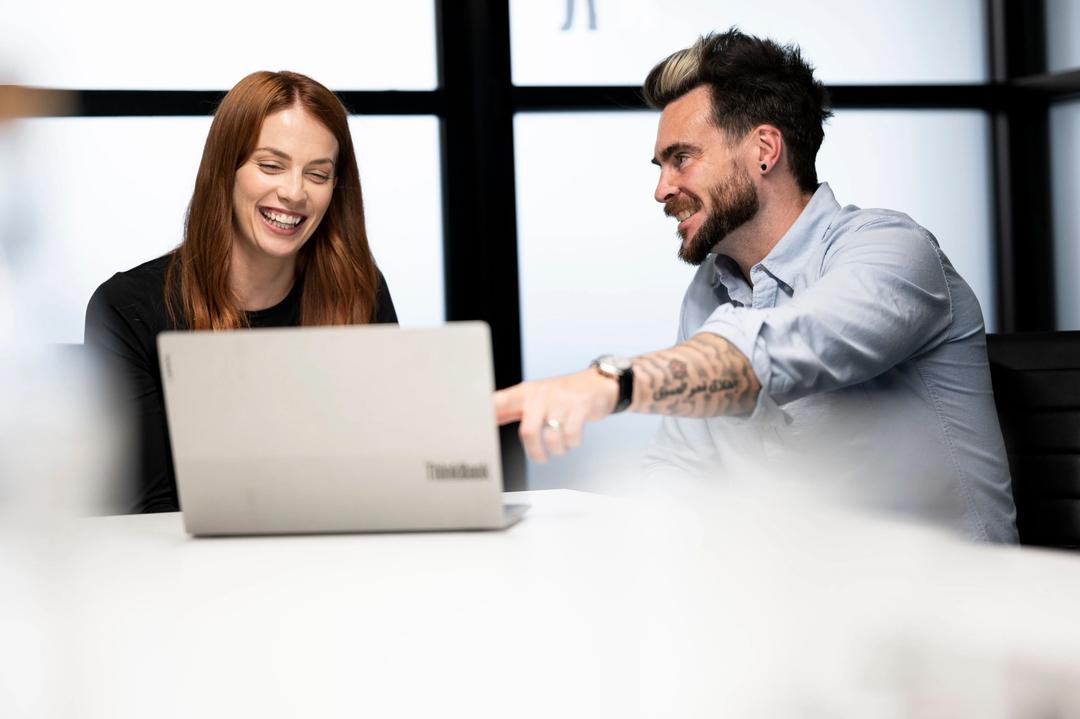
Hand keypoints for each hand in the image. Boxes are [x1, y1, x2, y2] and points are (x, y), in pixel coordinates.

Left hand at [493, 369, 618, 462]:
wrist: (597, 384)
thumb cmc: (561, 394)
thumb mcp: (533, 397)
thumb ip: (510, 409)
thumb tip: (488, 417)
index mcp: (525, 393)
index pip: (500, 402)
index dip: (486, 414)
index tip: (476, 427)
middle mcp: (540, 395)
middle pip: (528, 432)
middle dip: (535, 452)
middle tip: (540, 457)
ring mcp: (561, 400)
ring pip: (551, 437)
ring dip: (557, 450)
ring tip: (560, 446)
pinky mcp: (580, 406)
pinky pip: (571, 436)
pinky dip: (571, 444)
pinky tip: (571, 439)